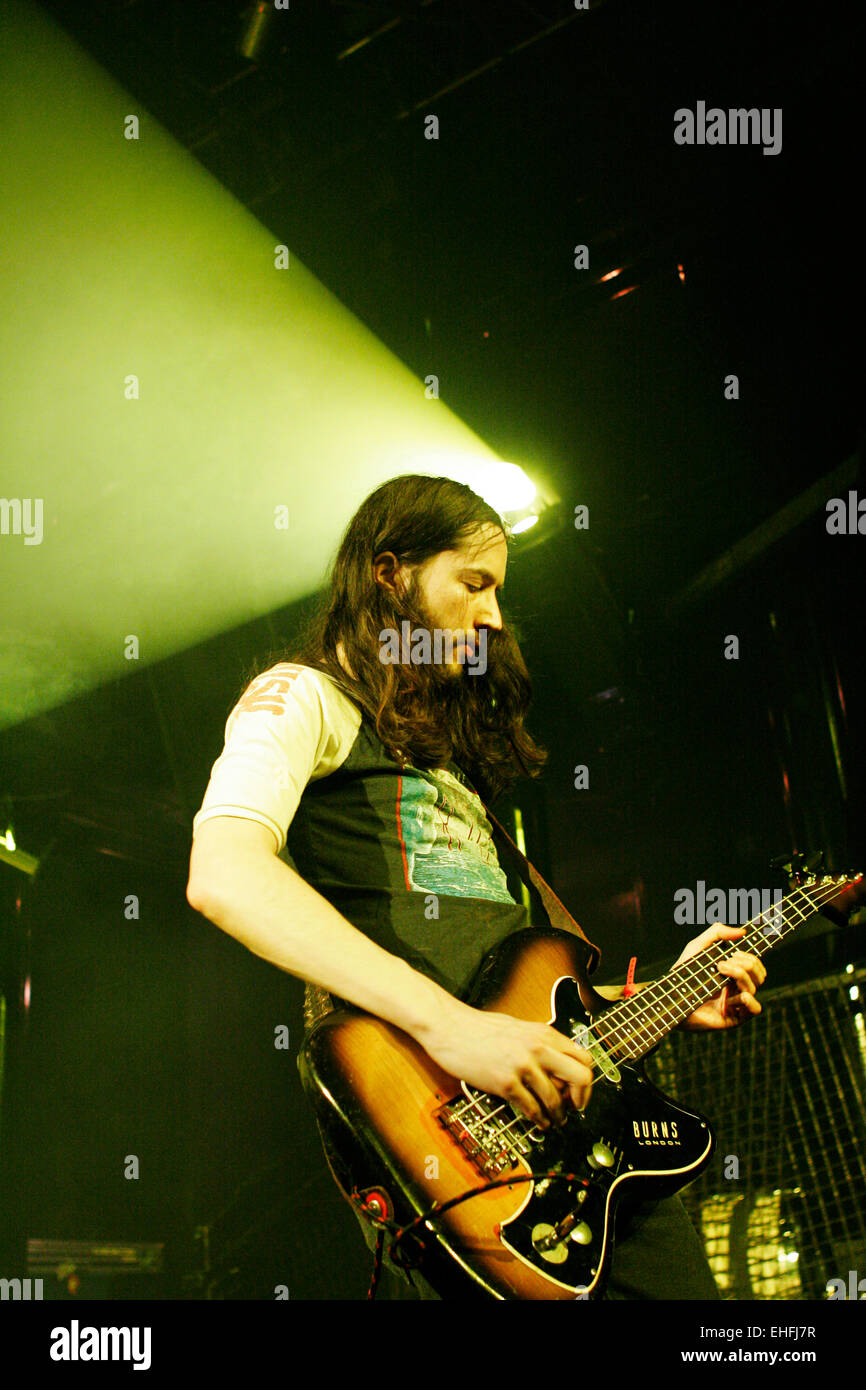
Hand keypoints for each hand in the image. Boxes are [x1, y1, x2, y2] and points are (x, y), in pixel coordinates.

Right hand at [416, 999, 592, 1128]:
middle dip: (581, 1099)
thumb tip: (558, 1066)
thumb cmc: (480, 1028)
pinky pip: (531, 1108)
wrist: (450, 1028)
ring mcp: (522, 1066)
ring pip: (556, 1098)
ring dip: (559, 1115)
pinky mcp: (505, 1082)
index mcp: (544, 1034)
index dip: (586, 1080)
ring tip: (555, 1121)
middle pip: (581, 1077)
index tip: (580, 1092)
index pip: (583, 1058)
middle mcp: (538, 1048)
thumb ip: (541, 1044)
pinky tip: (538, 1122)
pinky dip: (539, 1120)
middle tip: (575, 1109)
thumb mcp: (520, 1029)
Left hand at [673, 924, 765, 1030]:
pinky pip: (756, 1009)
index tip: (736, 952)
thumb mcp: (697, 947)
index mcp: (733, 974)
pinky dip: (748, 999)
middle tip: (722, 963)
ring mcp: (736, 1004)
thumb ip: (717, 933)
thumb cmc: (682, 973)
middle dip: (746, 964)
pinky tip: (732, 995)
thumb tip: (742, 931)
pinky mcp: (733, 1018)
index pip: (755, 965)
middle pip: (759, 974)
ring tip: (720, 971)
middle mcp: (737, 988)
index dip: (751, 956)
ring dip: (740, 975)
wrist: (670, 999)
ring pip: (755, 987)